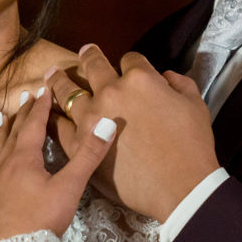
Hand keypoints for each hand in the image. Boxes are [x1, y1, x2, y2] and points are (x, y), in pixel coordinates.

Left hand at [0, 85, 117, 241]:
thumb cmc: (42, 220)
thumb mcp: (70, 187)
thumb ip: (88, 155)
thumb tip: (108, 123)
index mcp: (25, 159)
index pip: (34, 125)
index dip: (40, 106)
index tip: (44, 88)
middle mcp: (4, 166)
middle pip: (13, 134)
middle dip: (22, 114)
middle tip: (25, 97)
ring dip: (0, 133)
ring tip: (0, 117)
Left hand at [47, 45, 216, 220]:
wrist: (178, 188)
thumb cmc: (192, 148)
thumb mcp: (195, 107)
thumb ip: (181, 85)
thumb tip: (166, 77)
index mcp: (138, 80)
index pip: (130, 60)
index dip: (130, 62)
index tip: (126, 64)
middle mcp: (109, 94)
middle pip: (93, 68)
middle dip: (87, 58)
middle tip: (81, 54)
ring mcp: (89, 119)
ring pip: (67, 94)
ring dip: (58, 83)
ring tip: (50, 77)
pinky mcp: (77, 146)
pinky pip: (58, 127)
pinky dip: (51, 119)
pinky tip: (46, 115)